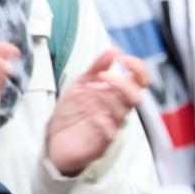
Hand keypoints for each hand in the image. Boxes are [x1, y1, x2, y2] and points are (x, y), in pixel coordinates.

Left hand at [47, 49, 148, 176]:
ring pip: (123, 112)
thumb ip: (96, 67)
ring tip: (87, 92)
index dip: (138, 68)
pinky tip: (91, 117)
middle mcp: (117, 110)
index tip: (123, 59)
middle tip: (103, 76)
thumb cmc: (71, 113)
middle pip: (136, 97)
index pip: (140, 81)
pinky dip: (102, 122)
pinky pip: (109, 133)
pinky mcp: (101, 144)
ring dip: (106, 99)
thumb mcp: (80, 84)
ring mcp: (111, 127)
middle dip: (123, 84)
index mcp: (116, 95)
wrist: (54, 139)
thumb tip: (114, 50)